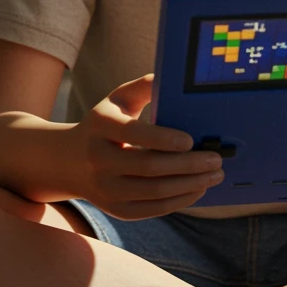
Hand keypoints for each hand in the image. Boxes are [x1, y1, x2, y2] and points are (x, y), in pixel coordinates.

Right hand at [68, 74, 223, 218]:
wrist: (70, 161)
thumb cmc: (105, 124)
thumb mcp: (117, 100)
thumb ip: (143, 87)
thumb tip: (171, 77)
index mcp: (99, 126)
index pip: (132, 133)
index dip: (163, 139)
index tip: (190, 140)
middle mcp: (98, 159)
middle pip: (149, 167)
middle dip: (188, 165)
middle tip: (216, 159)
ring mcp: (105, 188)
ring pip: (154, 191)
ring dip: (190, 185)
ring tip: (214, 175)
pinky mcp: (115, 209)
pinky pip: (152, 209)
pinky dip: (179, 200)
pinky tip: (197, 189)